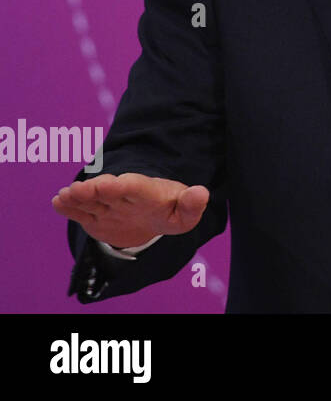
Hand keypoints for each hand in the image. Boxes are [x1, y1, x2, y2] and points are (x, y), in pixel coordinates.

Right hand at [52, 173, 208, 249]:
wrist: (154, 216)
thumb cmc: (171, 211)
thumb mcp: (184, 214)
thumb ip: (192, 206)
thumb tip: (201, 193)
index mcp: (147, 191)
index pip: (134, 187)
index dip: (121, 185)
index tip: (108, 184)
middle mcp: (124, 195)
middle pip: (108, 191)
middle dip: (93, 190)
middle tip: (76, 189)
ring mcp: (108, 205)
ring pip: (91, 201)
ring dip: (78, 198)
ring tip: (63, 196)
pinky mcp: (96, 217)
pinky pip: (82, 211)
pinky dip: (70, 208)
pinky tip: (58, 202)